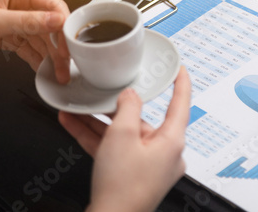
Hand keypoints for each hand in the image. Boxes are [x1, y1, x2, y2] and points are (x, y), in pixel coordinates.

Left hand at [0, 0, 69, 82]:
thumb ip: (29, 22)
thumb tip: (58, 20)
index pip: (54, 7)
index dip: (65, 27)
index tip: (69, 46)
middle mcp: (21, 4)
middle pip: (50, 26)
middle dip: (58, 47)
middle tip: (64, 66)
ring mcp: (14, 20)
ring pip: (40, 40)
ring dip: (49, 57)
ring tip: (56, 73)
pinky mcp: (7, 35)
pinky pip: (28, 47)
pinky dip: (35, 59)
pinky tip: (42, 69)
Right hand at [59, 67, 191, 211]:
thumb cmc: (123, 188)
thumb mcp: (122, 136)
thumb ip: (127, 108)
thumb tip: (130, 96)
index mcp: (172, 141)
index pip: (181, 103)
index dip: (181, 83)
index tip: (180, 70)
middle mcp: (165, 153)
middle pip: (142, 120)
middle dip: (116, 109)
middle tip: (101, 95)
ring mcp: (149, 165)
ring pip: (124, 135)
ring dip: (99, 123)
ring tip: (77, 110)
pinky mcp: (134, 174)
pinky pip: (116, 149)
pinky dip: (97, 138)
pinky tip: (75, 125)